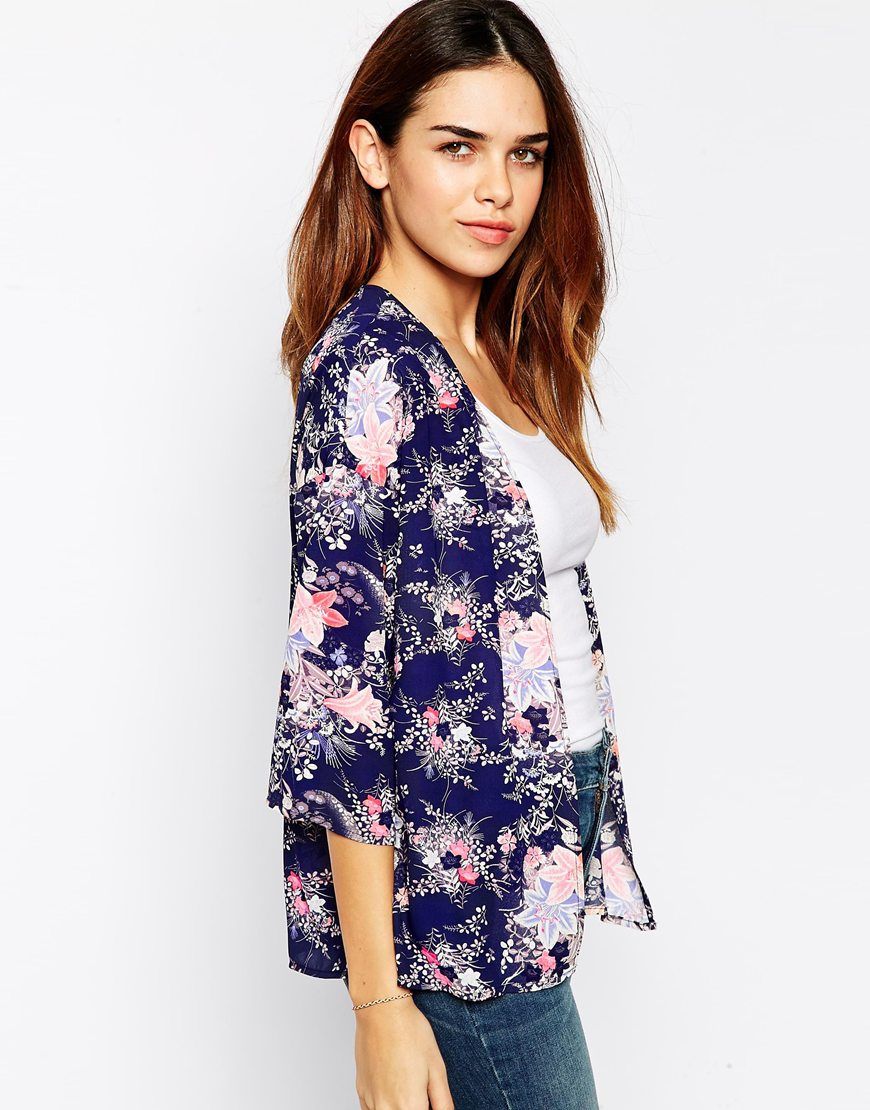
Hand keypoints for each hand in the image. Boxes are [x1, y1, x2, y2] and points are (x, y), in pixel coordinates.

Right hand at [354, 993, 453, 1109]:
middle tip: (423, 1093)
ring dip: (400, 1107)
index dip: (429, 1109)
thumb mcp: (437, 1068)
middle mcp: (387, 1109)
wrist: (381, 1010)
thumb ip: (443, 1102)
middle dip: (416, 1108)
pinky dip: (385, 1107)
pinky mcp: (361, 1092)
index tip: (431, 1101)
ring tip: (409, 1087)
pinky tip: (394, 1091)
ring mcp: (371, 1102)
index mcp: (410, 1106)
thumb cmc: (409, 1032)